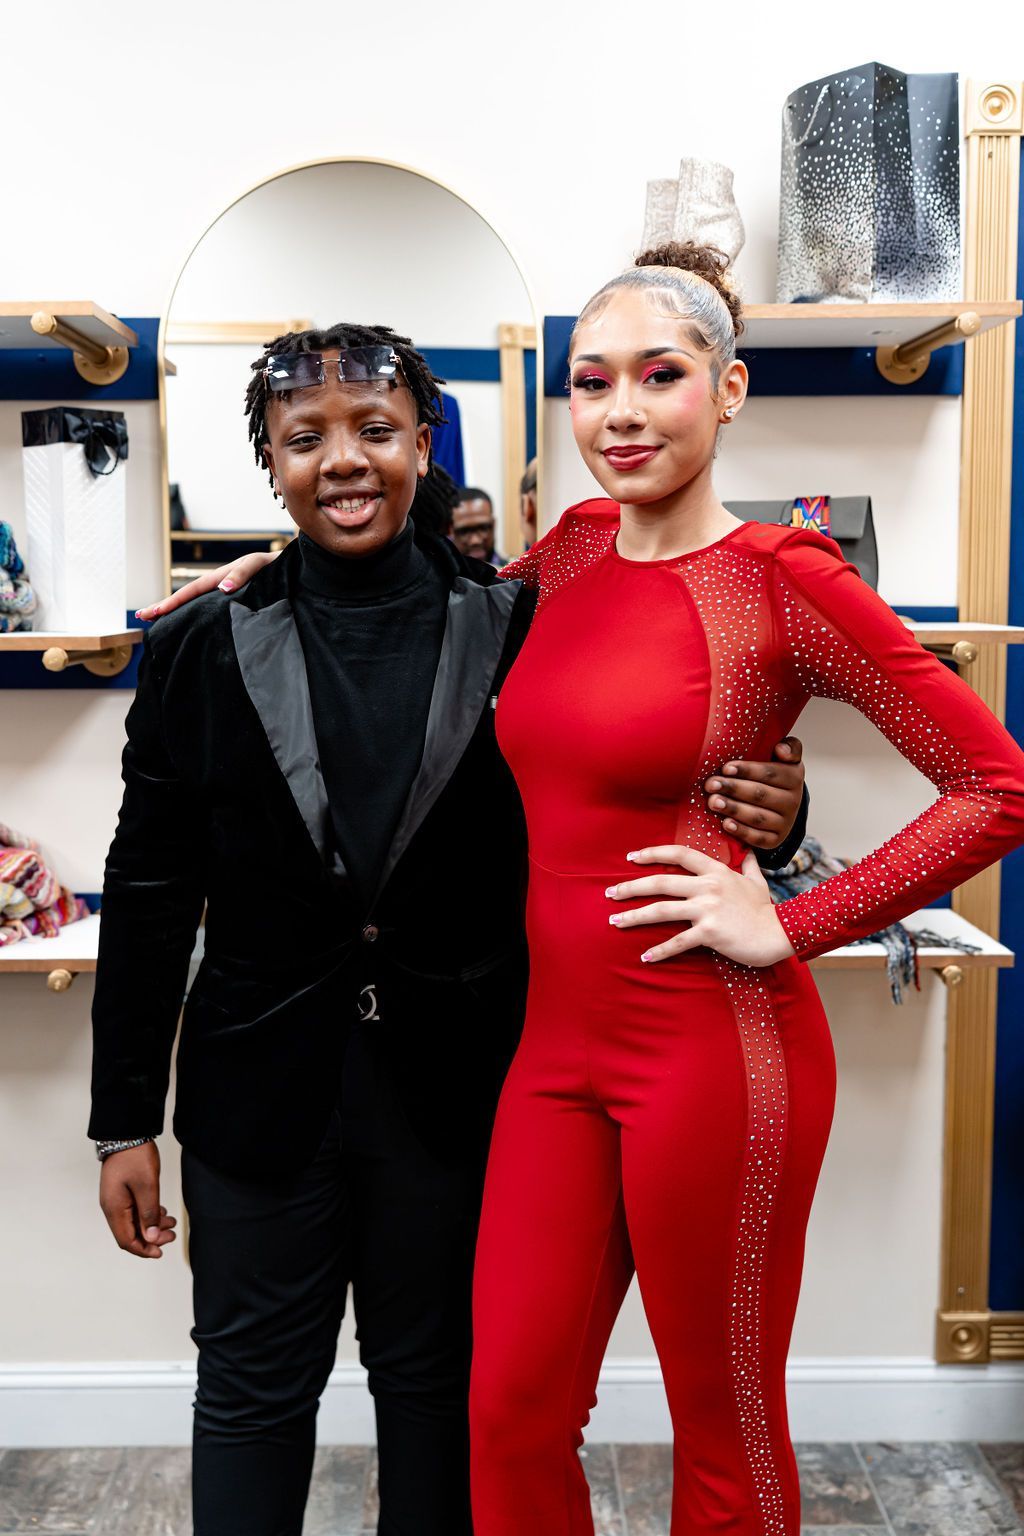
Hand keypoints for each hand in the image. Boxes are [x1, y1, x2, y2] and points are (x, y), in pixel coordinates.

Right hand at [99, 1142, 175, 1259]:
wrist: (126, 1132)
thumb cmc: (134, 1157)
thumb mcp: (147, 1186)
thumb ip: (149, 1214)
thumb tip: (151, 1238)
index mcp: (114, 1209)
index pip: (126, 1240)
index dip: (143, 1249)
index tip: (160, 1252)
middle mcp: (112, 1207)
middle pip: (130, 1233)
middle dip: (151, 1238)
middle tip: (172, 1235)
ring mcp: (116, 1199)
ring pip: (134, 1221)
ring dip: (152, 1226)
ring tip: (172, 1223)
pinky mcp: (122, 1191)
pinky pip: (134, 1210)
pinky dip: (148, 1215)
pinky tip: (162, 1212)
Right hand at [136, 550, 279, 620]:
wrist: (290, 568)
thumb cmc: (274, 565)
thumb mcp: (258, 565)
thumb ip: (241, 574)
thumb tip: (223, 588)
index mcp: (219, 577)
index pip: (189, 592)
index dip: (171, 602)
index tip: (152, 613)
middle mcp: (217, 585)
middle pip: (186, 597)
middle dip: (164, 607)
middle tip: (142, 617)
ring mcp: (223, 593)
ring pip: (195, 603)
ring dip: (176, 611)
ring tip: (157, 621)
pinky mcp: (232, 601)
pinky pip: (208, 609)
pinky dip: (194, 615)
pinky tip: (188, 624)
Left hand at [606, 845, 794, 966]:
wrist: (780, 933)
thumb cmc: (766, 909)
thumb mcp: (756, 881)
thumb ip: (748, 864)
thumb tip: (749, 851)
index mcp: (715, 871)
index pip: (679, 854)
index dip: (653, 852)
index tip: (632, 857)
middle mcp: (708, 887)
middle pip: (661, 881)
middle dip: (631, 887)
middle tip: (610, 893)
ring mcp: (708, 909)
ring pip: (662, 910)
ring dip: (634, 916)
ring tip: (614, 922)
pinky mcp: (709, 933)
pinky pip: (678, 942)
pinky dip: (660, 951)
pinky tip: (645, 957)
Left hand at [703, 736, 804, 850]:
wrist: (780, 807)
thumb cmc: (772, 776)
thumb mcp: (783, 759)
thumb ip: (788, 747)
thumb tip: (781, 749)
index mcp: (794, 777)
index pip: (770, 773)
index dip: (747, 770)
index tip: (726, 768)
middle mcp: (793, 801)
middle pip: (760, 794)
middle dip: (733, 788)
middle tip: (711, 784)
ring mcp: (785, 823)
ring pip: (758, 817)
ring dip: (733, 809)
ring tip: (713, 801)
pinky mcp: (776, 840)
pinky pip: (759, 838)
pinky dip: (742, 831)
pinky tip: (726, 824)